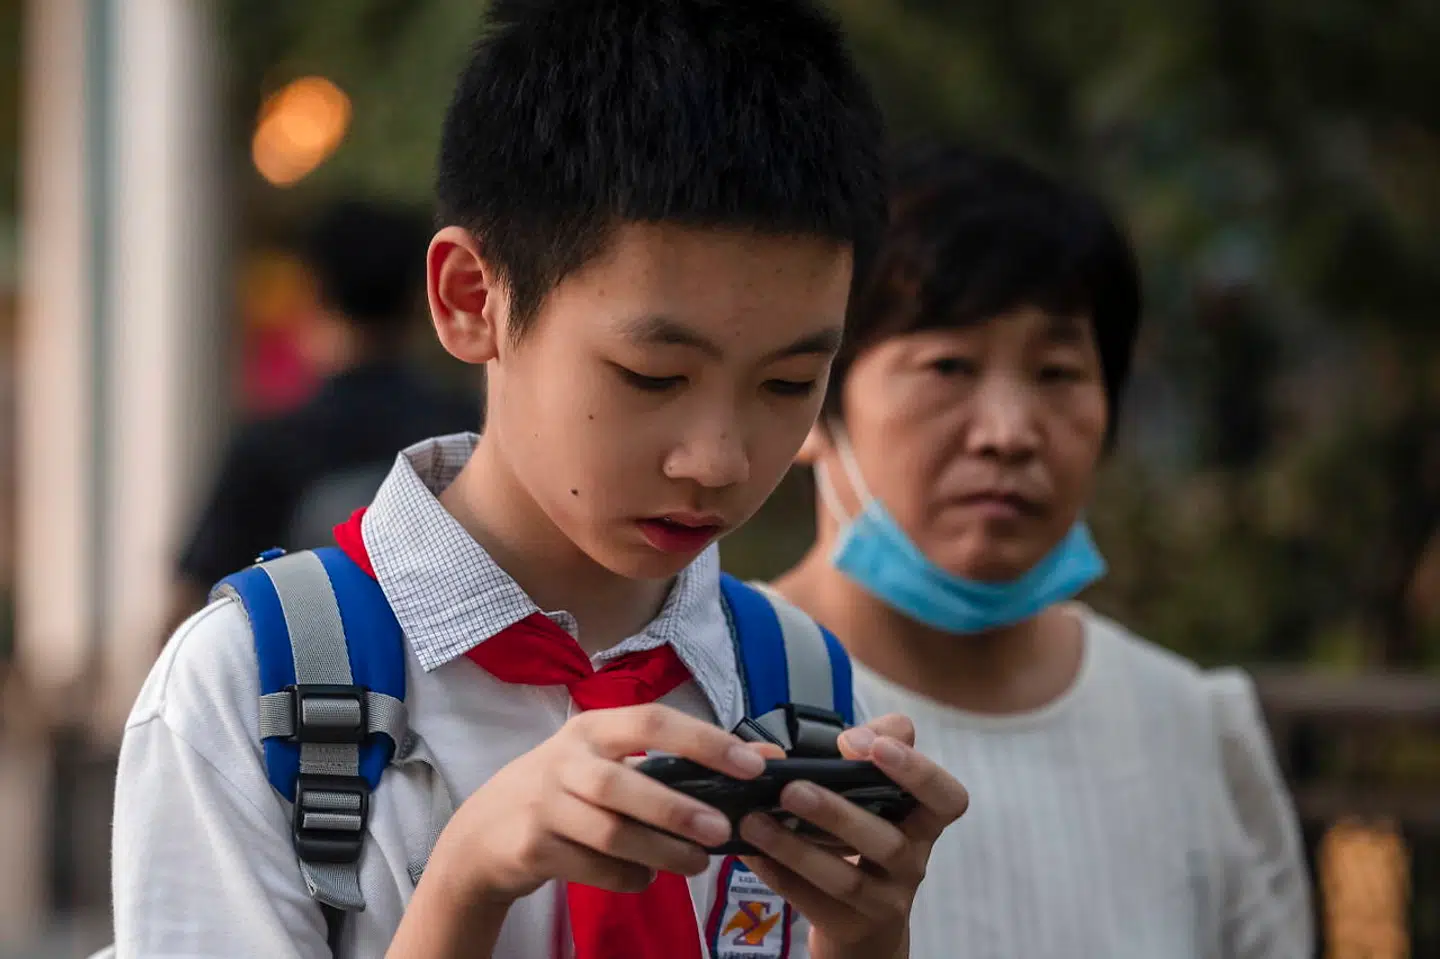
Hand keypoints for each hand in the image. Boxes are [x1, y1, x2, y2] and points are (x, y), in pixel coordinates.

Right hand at [428, 703, 767, 903]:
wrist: (484, 831)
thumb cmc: (567, 788)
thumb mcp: (614, 761)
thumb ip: (683, 759)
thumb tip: (766, 758)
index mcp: (594, 728)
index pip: (652, 721)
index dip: (703, 741)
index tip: (750, 766)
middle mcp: (567, 759)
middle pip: (623, 783)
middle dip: (677, 808)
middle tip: (723, 830)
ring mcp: (544, 804)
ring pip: (610, 832)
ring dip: (660, 850)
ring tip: (697, 863)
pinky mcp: (532, 848)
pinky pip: (592, 868)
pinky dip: (627, 877)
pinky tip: (646, 876)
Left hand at [736, 714, 968, 958]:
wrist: (865, 923)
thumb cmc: (867, 835)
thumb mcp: (877, 790)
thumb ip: (874, 746)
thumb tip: (852, 738)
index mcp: (923, 821)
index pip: (948, 798)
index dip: (918, 772)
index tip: (876, 748)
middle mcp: (911, 862)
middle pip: (887, 842)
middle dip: (838, 814)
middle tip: (793, 788)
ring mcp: (884, 901)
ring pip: (847, 880)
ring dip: (796, 849)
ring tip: (754, 821)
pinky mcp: (850, 927)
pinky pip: (813, 904)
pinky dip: (779, 876)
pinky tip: (751, 852)